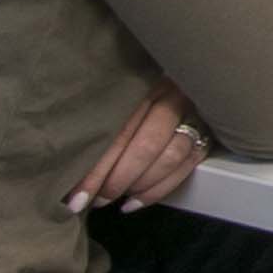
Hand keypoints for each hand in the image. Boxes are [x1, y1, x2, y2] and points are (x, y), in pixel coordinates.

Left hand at [71, 91, 204, 213]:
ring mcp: (193, 113)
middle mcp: (170, 96)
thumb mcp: (106, 93)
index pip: (117, 132)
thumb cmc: (122, 90)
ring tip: (114, 199)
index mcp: (140, 84)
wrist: (182, 70)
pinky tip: (134, 202)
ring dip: (140, 185)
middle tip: (96, 200)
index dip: (96, 169)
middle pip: (146, 145)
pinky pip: (187, 164)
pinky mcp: (207, 131)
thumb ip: (91, 120)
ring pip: (171, 155)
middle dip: (117, 179)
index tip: (75, 197)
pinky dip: (160, 188)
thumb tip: (65, 163)